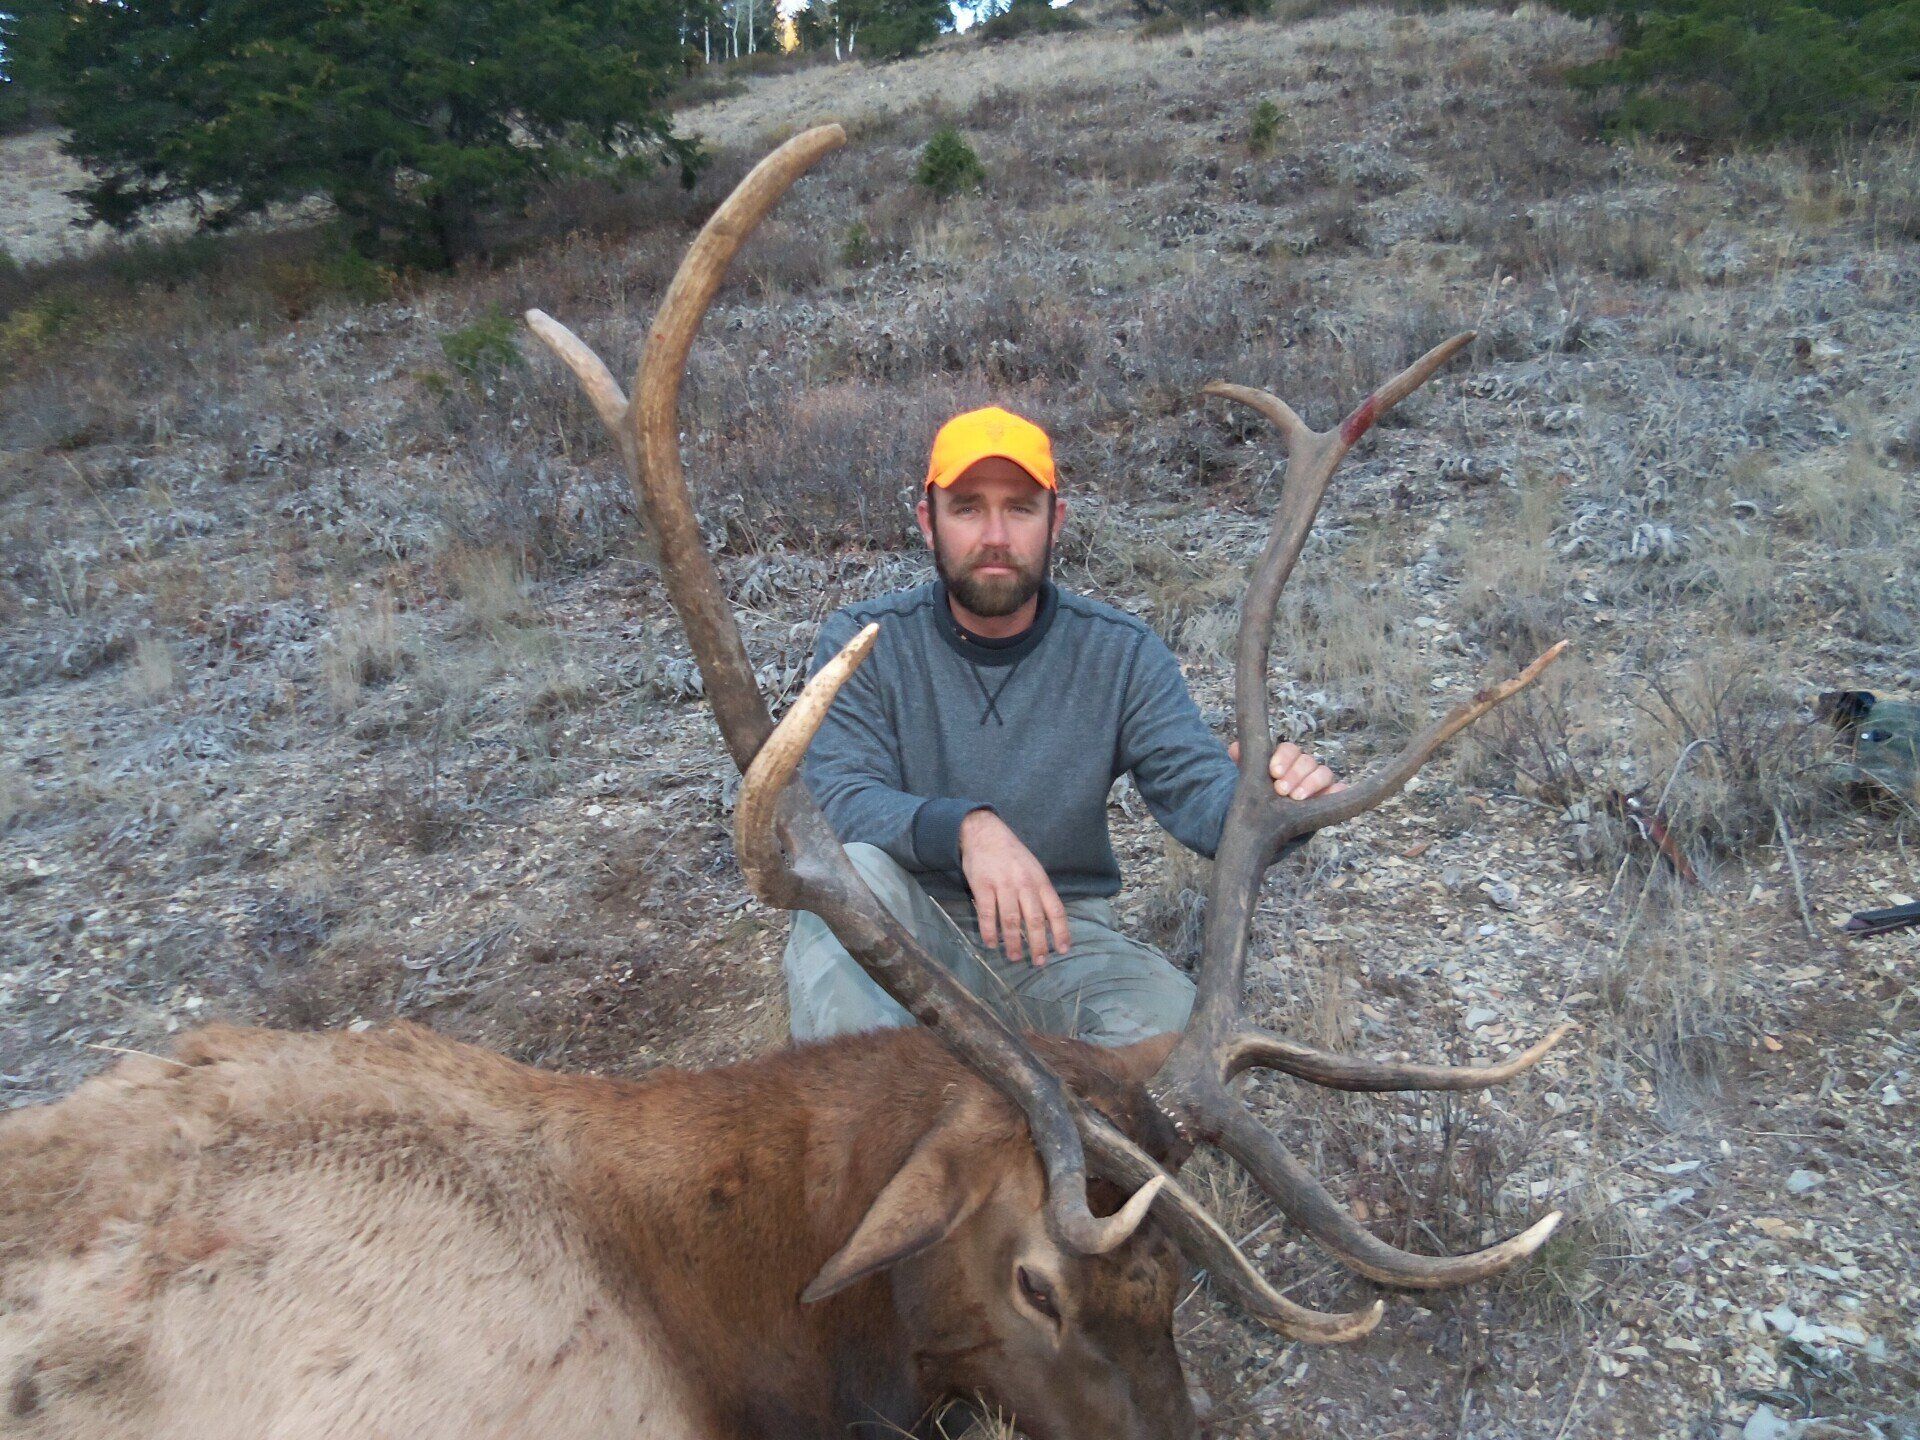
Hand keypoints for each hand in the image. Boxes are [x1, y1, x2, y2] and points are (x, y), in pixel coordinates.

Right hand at [958, 810, 1071, 965]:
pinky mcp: (982, 886)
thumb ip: (1041, 892)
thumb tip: (1050, 921)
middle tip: (1039, 962)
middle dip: (1038, 944)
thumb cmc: (1012, 853)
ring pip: (1010, 920)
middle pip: (1035, 919)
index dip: (1061, 932)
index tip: (1064, 950)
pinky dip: (989, 932)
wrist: (985, 832)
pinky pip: (986, 914)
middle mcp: (1024, 884)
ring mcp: (1003, 885)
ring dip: (1013, 942)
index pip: (1056, 910)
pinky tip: (991, 944)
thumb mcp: (1034, 868)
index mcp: (1040, 881)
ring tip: (1014, 957)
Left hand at [1228, 739, 1346, 801]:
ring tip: (1296, 799)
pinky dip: (1337, 792)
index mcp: (1286, 758)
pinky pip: (1339, 790)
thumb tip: (1234, 749)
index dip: (1282, 758)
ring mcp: (1319, 781)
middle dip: (1294, 774)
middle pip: (1307, 761)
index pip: (1289, 750)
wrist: (1271, 818)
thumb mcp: (1249, 780)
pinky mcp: (1329, 796)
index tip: (1273, 772)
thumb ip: (1243, 763)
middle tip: (1281, 791)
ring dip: (1311, 784)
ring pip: (1323, 773)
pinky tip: (1327, 798)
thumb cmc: (1261, 794)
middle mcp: (1305, 767)